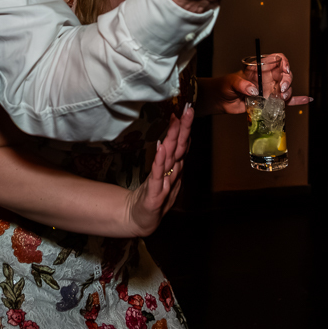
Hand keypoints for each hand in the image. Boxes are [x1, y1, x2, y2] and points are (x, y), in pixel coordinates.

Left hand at [126, 105, 192, 236]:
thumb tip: (170, 139)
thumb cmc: (151, 196)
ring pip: (171, 159)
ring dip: (174, 140)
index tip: (187, 109)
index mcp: (174, 168)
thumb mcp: (160, 174)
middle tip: (188, 110)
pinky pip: (157, 175)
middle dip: (185, 128)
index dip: (185, 127)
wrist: (138, 219)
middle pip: (180, 148)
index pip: (182, 144)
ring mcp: (165, 183)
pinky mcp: (155, 194)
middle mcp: (172, 174)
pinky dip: (159, 161)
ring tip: (177, 122)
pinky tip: (161, 148)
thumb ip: (167, 158)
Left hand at [214, 54, 312, 113]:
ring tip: (282, 98)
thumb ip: (241, 84)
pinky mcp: (270, 102)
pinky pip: (286, 101)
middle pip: (285, 75)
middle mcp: (267, 78)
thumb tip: (254, 90)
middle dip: (287, 80)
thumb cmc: (224, 86)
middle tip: (281, 89)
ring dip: (288, 93)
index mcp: (260, 68)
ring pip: (286, 88)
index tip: (285, 69)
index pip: (277, 59)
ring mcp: (270, 89)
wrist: (221, 100)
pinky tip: (307, 99)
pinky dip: (297, 100)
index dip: (284, 62)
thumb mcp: (231, 82)